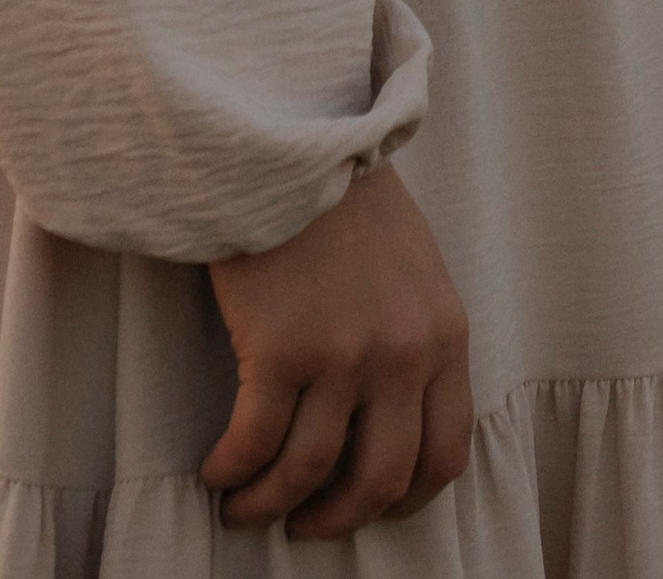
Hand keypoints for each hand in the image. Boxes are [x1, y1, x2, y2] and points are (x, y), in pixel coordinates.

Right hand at [202, 163, 473, 538]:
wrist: (294, 136)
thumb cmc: (346, 199)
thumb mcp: (414, 269)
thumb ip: (416, 339)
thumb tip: (390, 422)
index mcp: (445, 334)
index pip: (445, 454)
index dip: (405, 500)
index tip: (372, 508)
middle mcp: (403, 354)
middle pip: (380, 480)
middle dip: (337, 518)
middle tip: (304, 525)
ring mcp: (342, 354)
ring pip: (307, 473)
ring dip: (270, 503)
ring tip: (244, 505)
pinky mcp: (279, 348)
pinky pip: (254, 444)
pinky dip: (233, 470)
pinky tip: (217, 470)